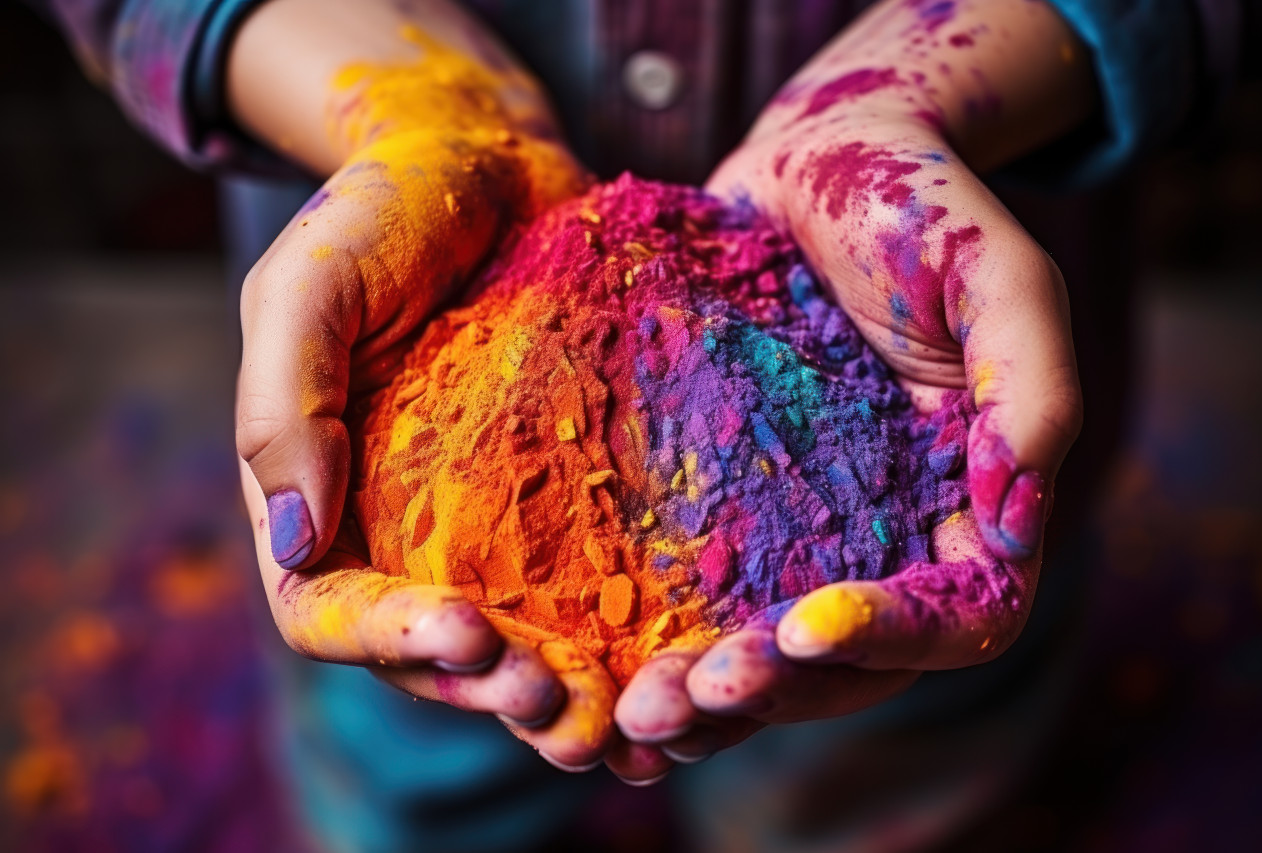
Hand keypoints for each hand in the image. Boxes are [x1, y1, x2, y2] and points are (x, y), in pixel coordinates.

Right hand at [229, 2, 612, 769]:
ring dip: (560, 682)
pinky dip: (623, 626)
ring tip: (620, 708)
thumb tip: (293, 544)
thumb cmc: (378, 214)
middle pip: (431, 649)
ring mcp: (489, 516)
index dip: (388, 637)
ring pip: (517, 632)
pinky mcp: (566, 491)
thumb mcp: (308, 290)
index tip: (466, 631)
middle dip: (487, 683)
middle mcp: (403, 527)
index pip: (330, 607)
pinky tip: (678, 648)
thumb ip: (283, 408)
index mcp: (320, 497)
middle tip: (555, 699)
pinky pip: (588, 574)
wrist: (481, 164)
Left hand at [613, 0, 1090, 773]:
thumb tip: (1017, 527)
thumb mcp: (999, 278)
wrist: (814, 164)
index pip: (956, 616)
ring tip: (632, 715)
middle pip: (847, 666)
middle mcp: (886, 543)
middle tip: (686, 697)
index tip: (804, 624)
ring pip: (763, 654)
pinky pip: (693, 598)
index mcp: (969, 510)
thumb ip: (1032, 392)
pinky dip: (654, 646)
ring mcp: (800, 534)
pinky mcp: (724, 510)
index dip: (888, 636)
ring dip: (704, 698)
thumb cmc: (919, 209)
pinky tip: (597, 672)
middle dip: (773, 691)